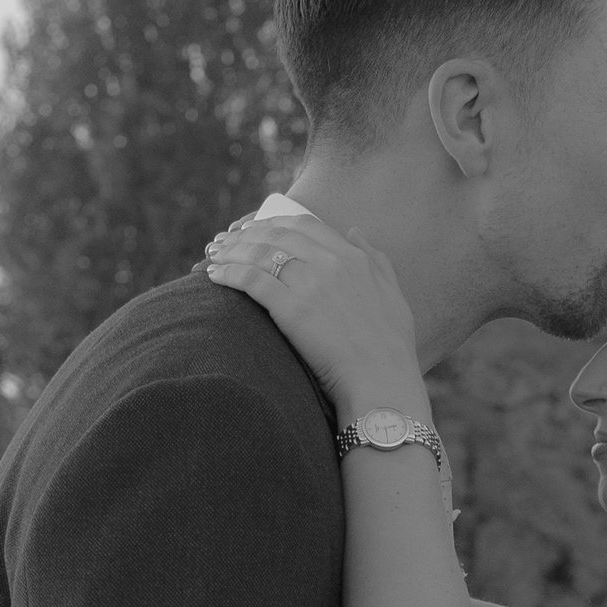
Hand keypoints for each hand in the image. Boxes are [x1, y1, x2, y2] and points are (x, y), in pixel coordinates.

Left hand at [203, 202, 427, 419]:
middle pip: (276, 235)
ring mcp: (309, 284)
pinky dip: (228, 274)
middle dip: (246, 234)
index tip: (255, 228)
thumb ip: (376, 259)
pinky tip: (214, 275)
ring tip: (213, 256)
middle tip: (225, 240)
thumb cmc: (392, 349)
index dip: (274, 223)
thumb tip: (355, 231)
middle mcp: (329, 262)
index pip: (304, 225)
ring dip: (231, 251)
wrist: (382, 384)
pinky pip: (251, 280)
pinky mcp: (291, 309)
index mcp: (351, 257)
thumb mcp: (393, 294)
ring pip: (259, 253)